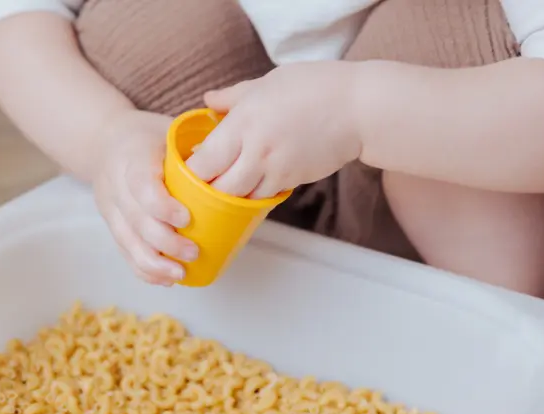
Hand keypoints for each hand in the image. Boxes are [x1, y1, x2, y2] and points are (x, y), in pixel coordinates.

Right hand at [92, 110, 197, 285]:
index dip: (162, 206)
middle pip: (136, 220)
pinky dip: (144, 269)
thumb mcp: (169, 131)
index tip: (186, 218)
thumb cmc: (148, 137)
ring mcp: (110, 207)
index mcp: (132, 157)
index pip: (142, 185)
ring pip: (128, 241)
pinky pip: (124, 251)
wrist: (105, 141)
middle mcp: (115, 184)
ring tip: (180, 273)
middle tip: (193, 252)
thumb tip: (233, 167)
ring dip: (155, 263)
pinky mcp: (111, 224)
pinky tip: (165, 278)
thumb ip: (196, 148)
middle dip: (165, 242)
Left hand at [185, 61, 361, 198]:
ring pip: (241, 200)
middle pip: (219, 189)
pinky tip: (249, 188)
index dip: (190, 172)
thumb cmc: (314, 87)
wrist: (358, 109)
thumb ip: (232, 97)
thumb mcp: (267, 83)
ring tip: (221, 191)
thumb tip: (207, 101)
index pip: (205, 161)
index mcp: (244, 122)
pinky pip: (264, 197)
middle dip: (205, 193)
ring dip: (229, 199)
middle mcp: (257, 151)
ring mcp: (276, 170)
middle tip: (198, 188)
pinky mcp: (293, 181)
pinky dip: (253, 196)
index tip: (185, 170)